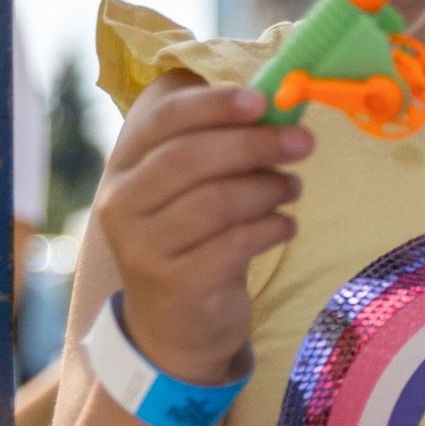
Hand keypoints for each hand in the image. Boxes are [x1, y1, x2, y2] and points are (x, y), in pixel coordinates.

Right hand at [95, 77, 310, 384]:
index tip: (262, 100)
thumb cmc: (191, 239)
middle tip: (302, 141)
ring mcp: (144, 247)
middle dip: (254, 144)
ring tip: (293, 188)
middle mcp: (122, 204)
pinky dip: (272, 227)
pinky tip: (285, 226)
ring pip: (216, 201)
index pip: (162, 119)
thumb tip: (275, 105)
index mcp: (124, 166)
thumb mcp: (188, 189)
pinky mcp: (177, 284)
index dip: (213, 104)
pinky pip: (236, 243)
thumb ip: (216, 146)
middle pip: (190, 158)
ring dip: (268, 188)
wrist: (173, 325)